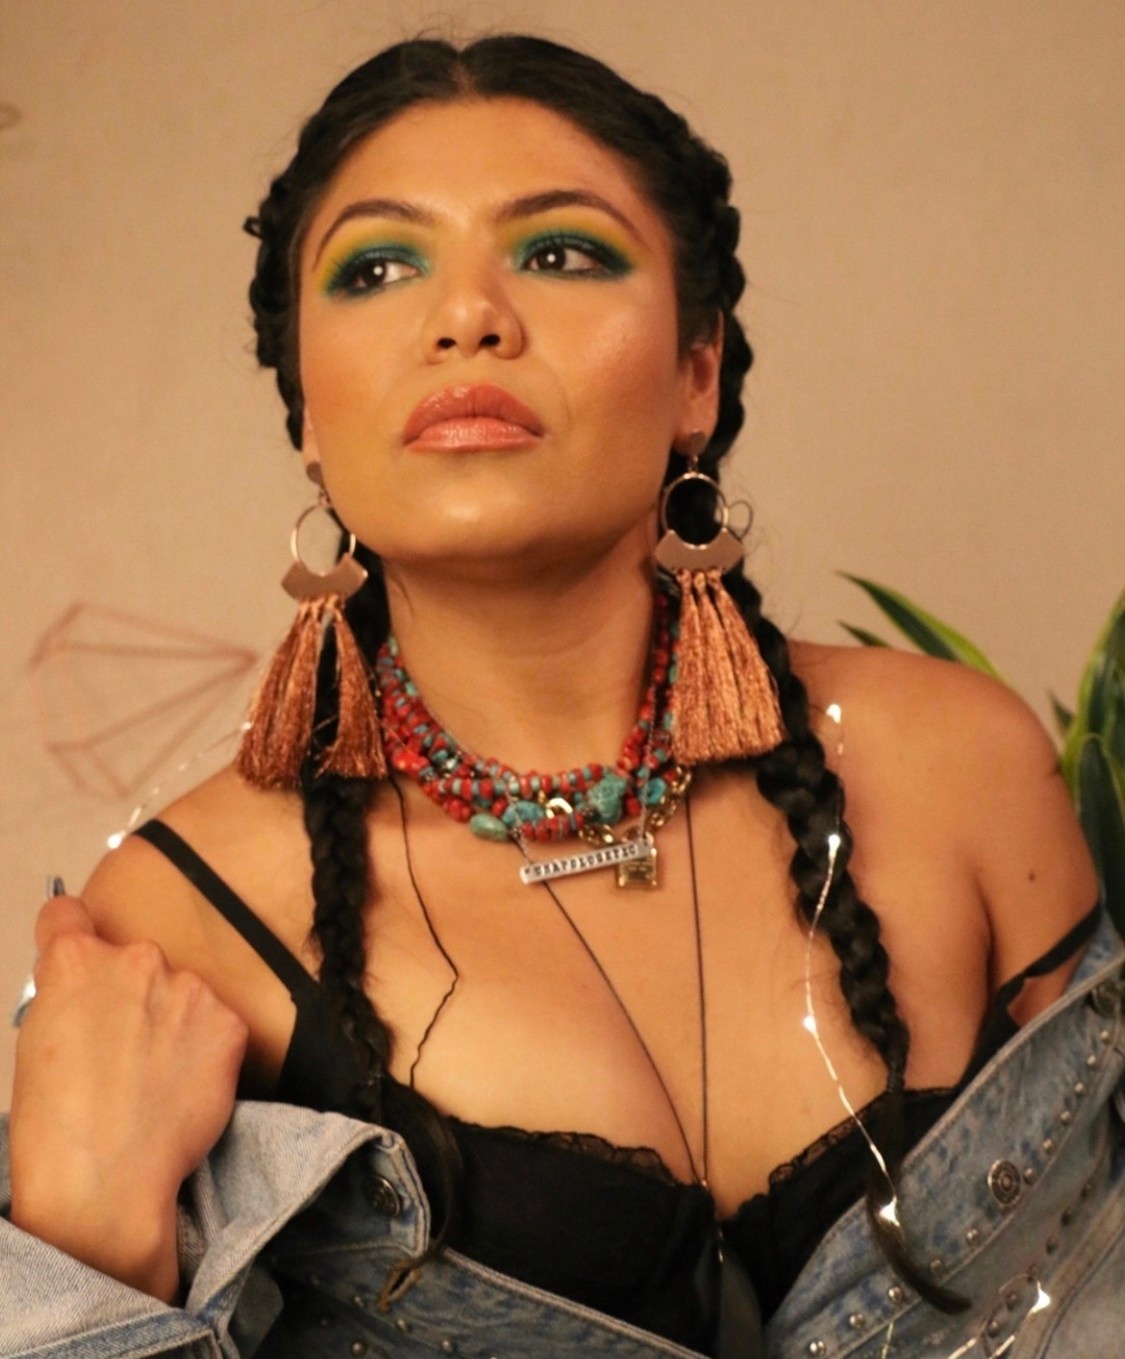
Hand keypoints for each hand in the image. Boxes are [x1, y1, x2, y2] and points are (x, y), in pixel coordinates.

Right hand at [9, 895, 247, 1299]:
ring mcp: (188, 988)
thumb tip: (87, 991)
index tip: (76, 946)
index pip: (68, 914)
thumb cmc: (56, 1125)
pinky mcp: (227, 1022)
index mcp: (75, 960)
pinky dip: (205, 1048)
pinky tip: (182, 1085)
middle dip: (131, 989)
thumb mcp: (38, 1042)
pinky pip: (216, 1023)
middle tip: (122, 1044)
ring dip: (173, 1018)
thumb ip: (69, 996)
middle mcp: (137, 959)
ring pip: (180, 991)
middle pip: (134, 958)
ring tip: (153, 1075)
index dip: (69, 934)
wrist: (106, 1179)